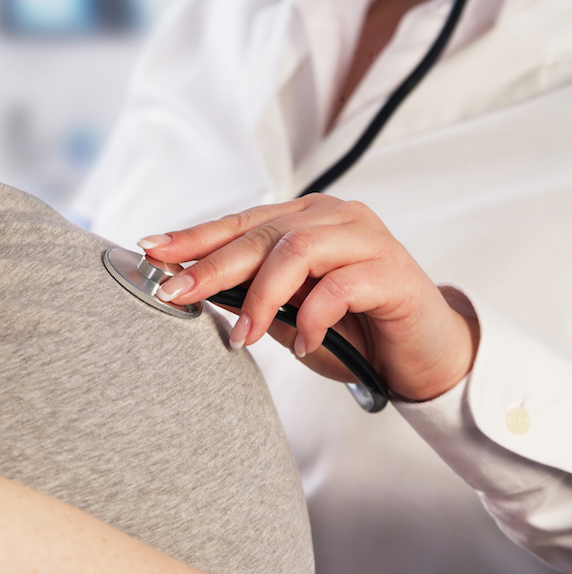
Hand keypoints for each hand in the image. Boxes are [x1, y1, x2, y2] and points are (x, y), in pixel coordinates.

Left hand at [139, 194, 479, 401]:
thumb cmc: (352, 331)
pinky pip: (339, 287)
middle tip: (175, 294)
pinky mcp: (392, 271)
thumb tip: (191, 290)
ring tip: (243, 337)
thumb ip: (251, 296)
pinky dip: (312, 318)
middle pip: (260, 234)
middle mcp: (334, 217)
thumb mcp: (288, 314)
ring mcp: (366, 238)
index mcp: (305, 218)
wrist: (422, 356)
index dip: (194, 237)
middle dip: (210, 266)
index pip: (240, 223)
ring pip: (296, 251)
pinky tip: (303, 345)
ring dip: (261, 297)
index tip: (151, 250)